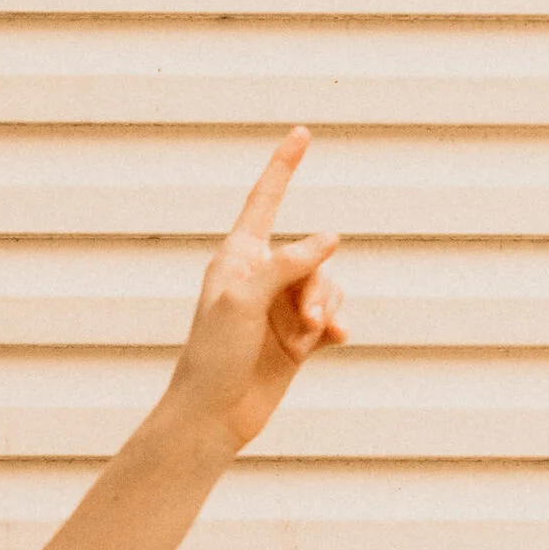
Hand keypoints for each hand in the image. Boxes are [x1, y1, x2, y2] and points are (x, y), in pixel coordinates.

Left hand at [165, 129, 347, 456]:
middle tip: (305, 320)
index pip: (265, 201)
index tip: (301, 133)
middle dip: (318, 283)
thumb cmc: (214, 356)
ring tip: (312, 335)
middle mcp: (260, 276)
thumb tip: (330, 239)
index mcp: (237, 257)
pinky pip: (331, 315)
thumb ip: (287, 263)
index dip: (283, 166)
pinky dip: (335, 325)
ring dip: (326, 307)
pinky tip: (336, 341)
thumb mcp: (245, 300)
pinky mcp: (296, 336)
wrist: (212, 416)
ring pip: (327, 285)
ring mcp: (280, 306)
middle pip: (313, 255)